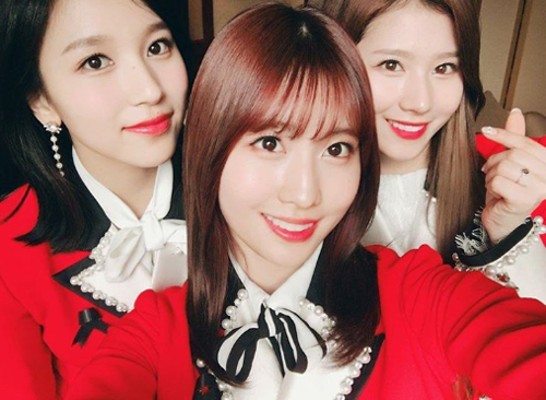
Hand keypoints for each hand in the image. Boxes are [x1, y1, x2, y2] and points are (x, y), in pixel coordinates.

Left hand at [480, 108, 545, 242]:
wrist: (502, 222)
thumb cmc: (507, 192)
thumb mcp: (510, 163)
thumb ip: (515, 140)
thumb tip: (516, 112)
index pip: (525, 143)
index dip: (504, 134)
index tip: (486, 130)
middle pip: (513, 154)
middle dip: (495, 162)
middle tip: (491, 173)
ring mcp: (540, 188)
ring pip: (505, 166)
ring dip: (492, 175)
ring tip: (496, 185)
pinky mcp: (526, 199)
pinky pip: (499, 181)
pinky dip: (491, 186)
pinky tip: (496, 195)